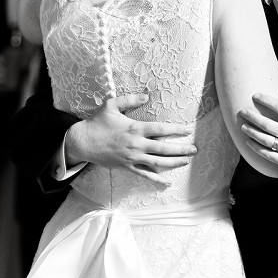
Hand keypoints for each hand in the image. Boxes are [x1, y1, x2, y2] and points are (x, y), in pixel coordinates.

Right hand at [66, 93, 197, 185]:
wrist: (83, 142)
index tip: (188, 130)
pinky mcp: (127, 167)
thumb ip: (130, 100)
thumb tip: (146, 96)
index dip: (176, 130)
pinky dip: (157, 179)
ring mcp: (132, 157)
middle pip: (163, 148)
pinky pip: (145, 174)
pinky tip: (167, 182)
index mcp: (135, 128)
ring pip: (157, 163)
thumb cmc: (98, 122)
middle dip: (181, 149)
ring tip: (186, 160)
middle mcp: (136, 144)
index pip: (160, 129)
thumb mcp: (111, 105)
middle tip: (194, 149)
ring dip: (174, 162)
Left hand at [238, 88, 277, 178]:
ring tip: (243, 126)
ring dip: (252, 132)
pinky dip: (256, 148)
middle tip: (242, 111)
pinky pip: (268, 154)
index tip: (254, 96)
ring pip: (266, 140)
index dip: (266, 100)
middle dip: (253, 117)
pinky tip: (248, 141)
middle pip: (268, 125)